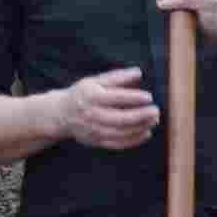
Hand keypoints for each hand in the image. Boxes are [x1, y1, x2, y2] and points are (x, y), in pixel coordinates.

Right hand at [47, 64, 161, 151]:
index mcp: (92, 97)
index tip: (149, 97)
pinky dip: (134, 140)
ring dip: (140, 128)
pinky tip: (146, 133)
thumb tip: (139, 72)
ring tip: (154, 121)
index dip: (134, 98)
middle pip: (120, 118)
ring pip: (121, 133)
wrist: (61, 114)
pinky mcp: (96, 141)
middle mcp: (92, 115)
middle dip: (140, 116)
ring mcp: (93, 130)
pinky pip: (118, 144)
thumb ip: (118, 77)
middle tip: (156, 111)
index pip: (116, 98)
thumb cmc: (83, 94)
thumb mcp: (96, 81)